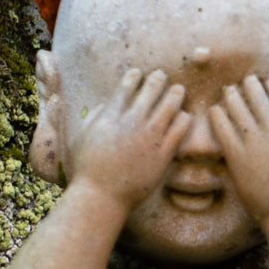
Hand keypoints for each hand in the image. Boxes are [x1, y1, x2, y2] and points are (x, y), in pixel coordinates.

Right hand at [64, 68, 190, 209]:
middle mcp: (131, 122)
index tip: (138, 72)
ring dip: (175, 95)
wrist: (102, 195)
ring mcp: (149, 138)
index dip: (134, 76)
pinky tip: (185, 116)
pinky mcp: (163, 154)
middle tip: (163, 76)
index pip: (126, 86)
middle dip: (158, 80)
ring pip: (169, 107)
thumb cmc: (88, 168)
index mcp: (110, 116)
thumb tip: (107, 103)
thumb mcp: (82, 136)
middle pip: (150, 91)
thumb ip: (96, 116)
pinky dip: (184, 119)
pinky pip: (180, 130)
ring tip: (179, 90)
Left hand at [209, 75, 268, 226]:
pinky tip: (215, 111)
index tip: (267, 80)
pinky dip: (218, 115)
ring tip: (227, 92)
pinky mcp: (237, 158)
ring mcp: (255, 145)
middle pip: (257, 96)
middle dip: (249, 85)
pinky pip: (222, 128)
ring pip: (237, 107)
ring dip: (231, 95)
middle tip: (242, 82)